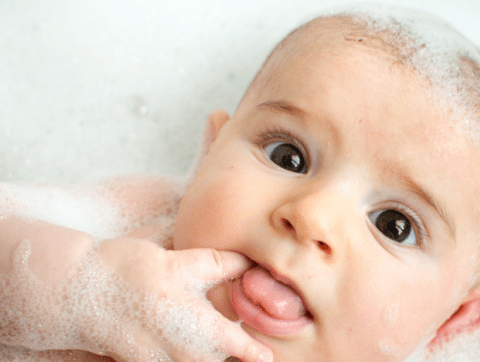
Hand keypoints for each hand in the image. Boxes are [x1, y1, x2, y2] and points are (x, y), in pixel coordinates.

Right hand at [92, 237, 272, 361]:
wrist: (77, 289)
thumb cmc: (131, 270)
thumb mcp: (181, 262)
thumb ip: (220, 265)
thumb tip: (251, 264)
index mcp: (194, 323)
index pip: (236, 345)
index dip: (254, 353)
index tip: (268, 358)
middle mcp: (180, 350)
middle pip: (216, 360)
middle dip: (228, 351)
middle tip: (243, 344)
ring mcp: (158, 361)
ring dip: (205, 354)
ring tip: (204, 338)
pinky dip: (182, 356)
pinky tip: (181, 343)